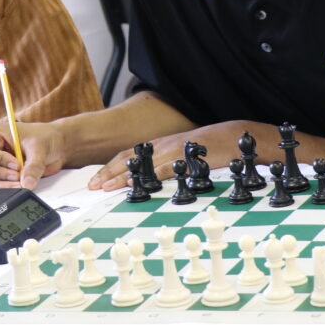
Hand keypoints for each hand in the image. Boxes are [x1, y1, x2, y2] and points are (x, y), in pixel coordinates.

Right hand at [0, 121, 66, 190]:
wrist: (55, 145)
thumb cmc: (44, 137)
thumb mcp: (39, 148)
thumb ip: (33, 166)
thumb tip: (26, 184)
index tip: (16, 165)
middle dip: (2, 174)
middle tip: (18, 176)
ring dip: (5, 184)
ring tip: (21, 182)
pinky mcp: (1, 176)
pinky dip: (8, 188)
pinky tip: (20, 186)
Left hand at [88, 120, 257, 190]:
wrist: (231, 137)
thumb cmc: (205, 148)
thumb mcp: (179, 154)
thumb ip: (162, 164)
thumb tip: (144, 179)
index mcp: (158, 145)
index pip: (128, 155)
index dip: (110, 167)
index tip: (95, 181)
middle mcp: (161, 146)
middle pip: (129, 159)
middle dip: (109, 173)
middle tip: (93, 186)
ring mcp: (172, 152)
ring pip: (142, 165)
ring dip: (123, 176)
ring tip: (107, 187)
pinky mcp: (185, 160)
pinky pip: (164, 169)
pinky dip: (149, 177)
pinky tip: (139, 184)